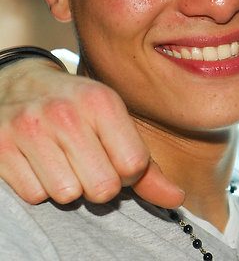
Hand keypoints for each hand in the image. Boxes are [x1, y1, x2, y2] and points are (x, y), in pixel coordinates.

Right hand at [0, 58, 183, 206]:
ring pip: (67, 195)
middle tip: (89, 163)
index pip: (133, 166)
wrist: (20, 83)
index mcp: (102, 101)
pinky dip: (40, 187)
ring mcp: (29, 128)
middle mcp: (66, 112)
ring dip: (69, 187)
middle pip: (103, 188)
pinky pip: (35, 195)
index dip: (129, 173)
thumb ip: (148, 166)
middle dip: (100, 184)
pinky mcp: (0, 146)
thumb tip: (177, 198)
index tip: (116, 159)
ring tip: (64, 161)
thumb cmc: (79, 109)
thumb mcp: (117, 123)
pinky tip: (40, 162)